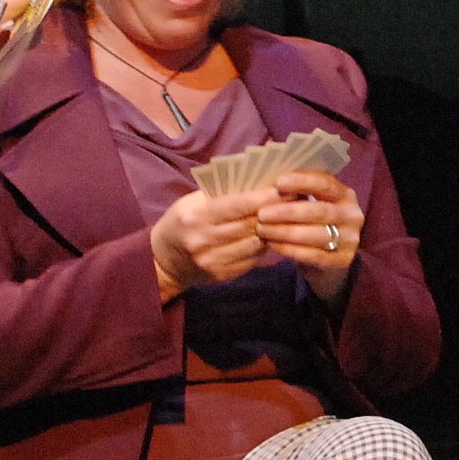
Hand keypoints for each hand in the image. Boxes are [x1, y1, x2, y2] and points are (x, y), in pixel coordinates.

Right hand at [150, 185, 277, 300]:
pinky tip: (266, 237)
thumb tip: (258, 184)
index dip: (264, 198)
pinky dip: (262, 247)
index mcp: (196, 216)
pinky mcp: (223, 275)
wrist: (164, 262)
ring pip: (256, 243)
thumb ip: (221, 195)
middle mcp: (204, 240)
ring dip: (271, 230)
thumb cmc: (181, 223)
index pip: (237, 205)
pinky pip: (252, 259)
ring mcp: (213, 261)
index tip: (285, 189)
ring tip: (282, 219)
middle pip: (250, 224)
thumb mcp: (192, 203)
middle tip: (294, 200)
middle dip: (274, 212)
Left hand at [258, 168, 365, 303]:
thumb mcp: (314, 203)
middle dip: (287, 212)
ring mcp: (350, 240)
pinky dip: (289, 249)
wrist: (330, 258)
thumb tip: (270, 183)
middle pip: (318, 211)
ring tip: (262, 229)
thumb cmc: (315, 222)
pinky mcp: (342, 261)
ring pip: (314, 235)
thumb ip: (300, 193)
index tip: (278, 183)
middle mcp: (352, 216)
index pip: (325, 184)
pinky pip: (313, 255)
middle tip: (262, 213)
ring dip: (284, 232)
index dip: (302, 182)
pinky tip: (272, 244)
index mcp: (345, 195)